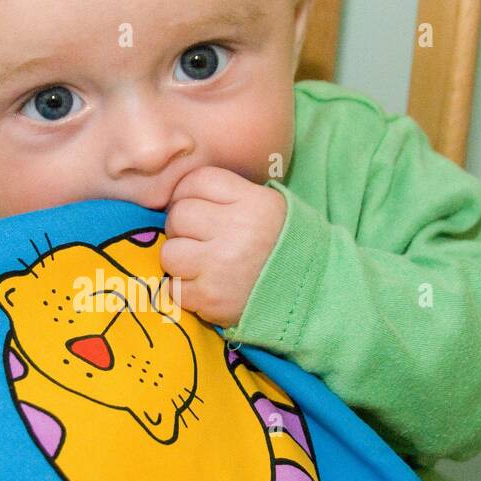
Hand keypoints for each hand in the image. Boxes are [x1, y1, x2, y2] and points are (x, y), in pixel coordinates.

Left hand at [160, 166, 286, 328]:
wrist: (311, 296)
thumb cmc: (282, 247)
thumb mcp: (268, 207)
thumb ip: (229, 195)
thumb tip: (179, 194)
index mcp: (253, 202)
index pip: (197, 181)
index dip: (188, 194)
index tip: (199, 209)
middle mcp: (237, 230)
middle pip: (179, 215)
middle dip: (183, 228)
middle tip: (200, 241)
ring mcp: (221, 266)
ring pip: (170, 252)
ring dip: (179, 260)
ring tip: (201, 265)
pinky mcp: (210, 298)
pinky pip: (172, 287)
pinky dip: (183, 290)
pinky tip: (204, 287)